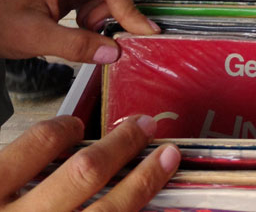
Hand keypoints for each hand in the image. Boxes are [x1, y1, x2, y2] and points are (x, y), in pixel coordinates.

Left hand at [0, 0, 154, 64]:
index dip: (131, 11)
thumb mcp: (33, 38)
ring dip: (114, 6)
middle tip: (97, 24)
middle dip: (124, 0)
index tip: (146, 33)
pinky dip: (107, 8)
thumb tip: (114, 52)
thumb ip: (75, 46)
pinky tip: (84, 21)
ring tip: (85, 24)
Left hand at [0, 115, 179, 210]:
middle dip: (122, 145)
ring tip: (85, 127)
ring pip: (42, 148)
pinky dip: (38, 138)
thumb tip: (117, 204)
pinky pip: (9, 151)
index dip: (143, 183)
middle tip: (143, 126)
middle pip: (85, 174)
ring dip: (74, 131)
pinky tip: (51, 137)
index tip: (166, 158)